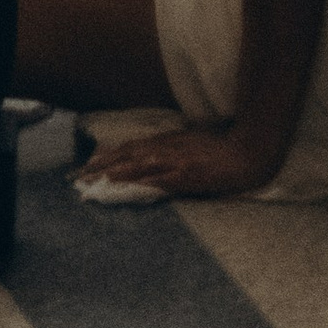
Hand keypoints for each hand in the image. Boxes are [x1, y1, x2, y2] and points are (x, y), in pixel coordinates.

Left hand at [84, 120, 280, 201]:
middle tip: (78, 176)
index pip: (129, 148)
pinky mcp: (191, 175)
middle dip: (102, 165)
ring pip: (141, 166)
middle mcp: (167, 149)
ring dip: (117, 173)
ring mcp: (178, 161)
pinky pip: (165, 178)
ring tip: (96, 180)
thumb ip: (169, 149)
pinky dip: (148, 180)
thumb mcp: (190, 144)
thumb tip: (148, 157)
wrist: (249, 150)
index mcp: (166, 142)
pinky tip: (134, 185)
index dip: (107, 156)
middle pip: (128, 155)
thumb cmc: (221, 148)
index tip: (85, 165)